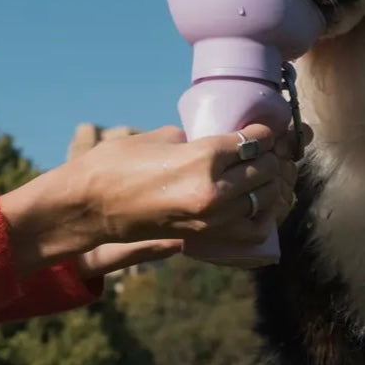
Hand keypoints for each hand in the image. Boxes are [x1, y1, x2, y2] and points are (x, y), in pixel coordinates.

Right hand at [0, 121, 302, 276]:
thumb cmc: (117, 164)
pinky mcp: (206, 236)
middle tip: (274, 148)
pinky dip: (264, 214)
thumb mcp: (161, 138)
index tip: (266, 129)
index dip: (265, 133)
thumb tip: (223, 140)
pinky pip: (252, 227)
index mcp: (204, 158)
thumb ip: (198, 139)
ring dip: (273, 185)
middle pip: (265, 170)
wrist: (90, 208)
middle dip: (273, 157)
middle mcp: (214, 191)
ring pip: (265, 200)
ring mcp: (212, 219)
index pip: (254, 142)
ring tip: (272, 173)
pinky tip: (262, 202)